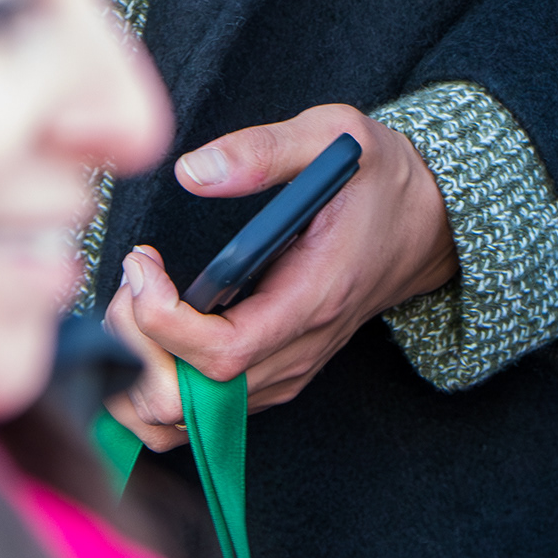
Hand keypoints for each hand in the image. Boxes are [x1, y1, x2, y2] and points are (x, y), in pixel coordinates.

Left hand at [101, 104, 455, 446]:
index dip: (164, 322)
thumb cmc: (379, 177)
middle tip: (131, 280)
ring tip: (137, 302)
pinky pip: (202, 415)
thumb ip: (263, 152)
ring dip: (141, 372)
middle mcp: (299, 351)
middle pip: (194, 399)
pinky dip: (158, 387)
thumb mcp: (332, 136)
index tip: (142, 265)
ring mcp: (286, 372)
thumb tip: (191, 172)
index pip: (224, 352)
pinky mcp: (274, 376)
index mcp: (314, 297)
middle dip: (138, 348)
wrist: (426, 221)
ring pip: (190, 420)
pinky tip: (146, 333)